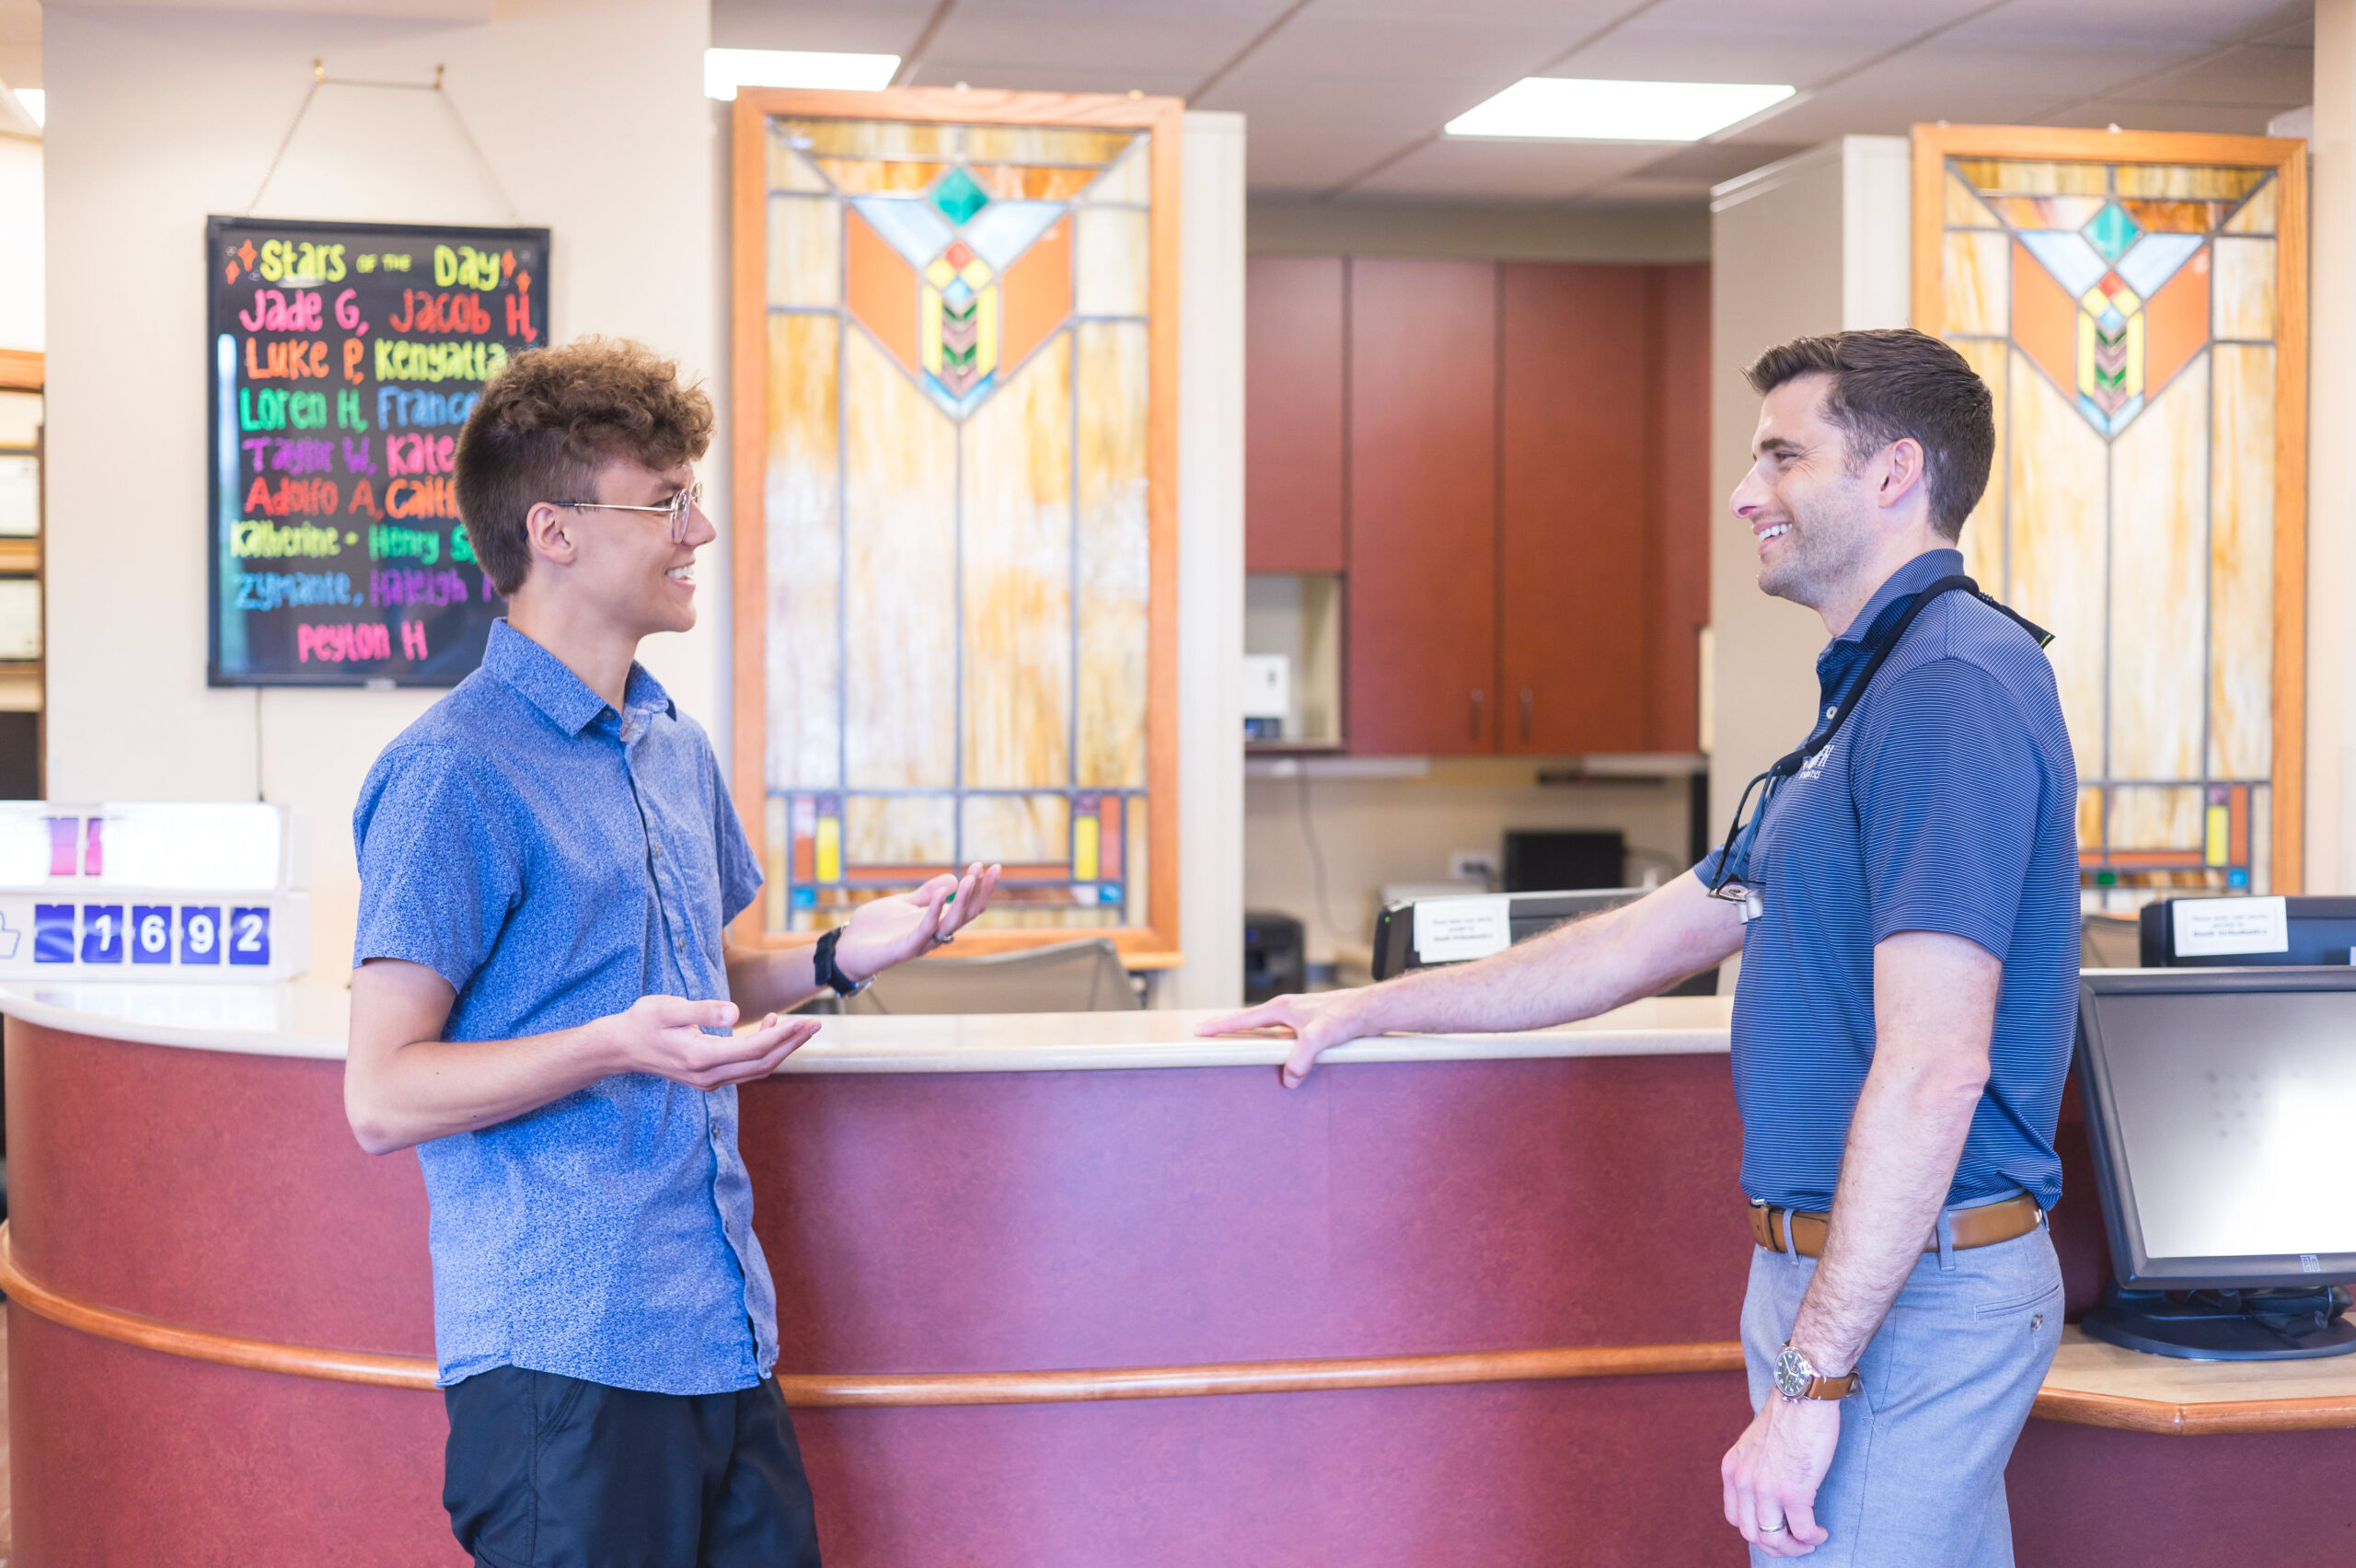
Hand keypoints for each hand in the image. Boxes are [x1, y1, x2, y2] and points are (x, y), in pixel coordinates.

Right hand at [606, 995, 820, 1089]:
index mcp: (700, 1057)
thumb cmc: (643, 1021)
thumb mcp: (668, 1008)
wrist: (622, 1047)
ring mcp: (709, 1081)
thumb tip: (735, 1011)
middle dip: (791, 1045)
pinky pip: (745, 1069)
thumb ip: (702, 1010)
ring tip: (801, 1026)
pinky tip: (770, 1028)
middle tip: (815, 1024)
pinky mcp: (709, 1079)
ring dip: (782, 1049)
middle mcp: (708, 1076)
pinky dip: (764, 1052)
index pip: (753, 1050)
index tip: (803, 1020)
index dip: (781, 1036)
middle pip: (762, 1064)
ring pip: (757, 1070)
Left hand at [833, 862, 1002, 982]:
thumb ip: (925, 894)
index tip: (987, 866)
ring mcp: (920, 942)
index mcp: (935, 922)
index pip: (966, 906)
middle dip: (979, 891)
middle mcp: (933, 933)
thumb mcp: (903, 903)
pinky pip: (924, 931)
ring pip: (951, 923)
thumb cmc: (874, 929)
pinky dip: (935, 912)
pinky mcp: (903, 949)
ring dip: (963, 900)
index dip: (979, 888)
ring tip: (970, 878)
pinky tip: (941, 893)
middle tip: (989, 868)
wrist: (846, 948)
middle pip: (967, 914)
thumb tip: (952, 878)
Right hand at [1195, 989, 1374, 1087]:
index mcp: (1281, 1008)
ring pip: (1266, 1032)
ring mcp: (1297, 1018)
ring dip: (1251, 1040)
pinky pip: (1282, 1039)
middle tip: (1208, 1037)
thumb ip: (1301, 1057)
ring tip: (1235, 1050)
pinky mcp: (1308, 1027)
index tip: (1199, 1031)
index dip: (1219, 1026)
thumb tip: (1289, 1079)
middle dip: (1228, 1030)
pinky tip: (1276, 1059)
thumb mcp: (1320, 1037)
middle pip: (1249, 1023)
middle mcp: (1286, 1011)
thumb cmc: (1346, 1015)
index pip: (1242, 1019)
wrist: (1369, 1010)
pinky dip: (1272, 1048)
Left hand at [1721, 1390, 1838, 1556]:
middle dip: (1775, 1546)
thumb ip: (1754, 1468)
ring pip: (1774, 1539)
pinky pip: (1802, 1530)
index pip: (1735, 1517)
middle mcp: (1743, 1481)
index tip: (1776, 1529)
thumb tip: (1767, 1495)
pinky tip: (1821, 1532)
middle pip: (1752, 1534)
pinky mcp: (1794, 1491)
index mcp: (1732, 1469)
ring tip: (1809, 1541)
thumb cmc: (1787, 1415)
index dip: (1756, 1530)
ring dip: (1794, 1548)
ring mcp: (1767, 1488)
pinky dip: (1812, 1537)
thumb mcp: (1755, 1444)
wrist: (1803, 1394)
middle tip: (1795, 1542)